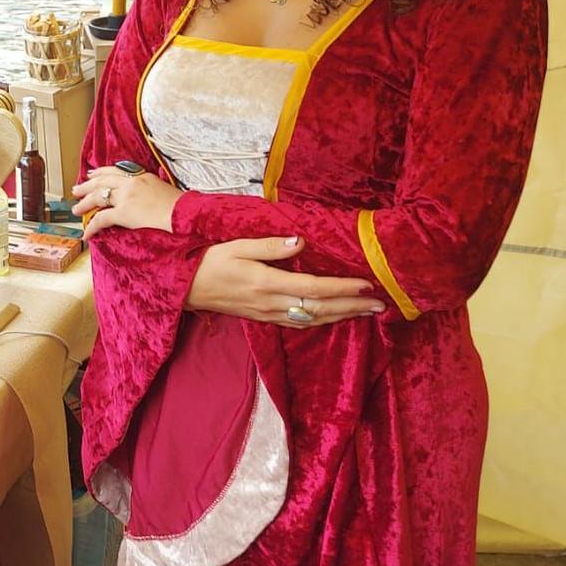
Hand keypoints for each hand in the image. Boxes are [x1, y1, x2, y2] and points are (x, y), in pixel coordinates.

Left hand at [76, 165, 181, 236]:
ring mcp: (126, 197)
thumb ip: (150, 187)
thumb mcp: (164, 189)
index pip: (115, 170)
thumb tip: (146, 193)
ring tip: (76, 210)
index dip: (100, 172)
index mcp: (141, 176)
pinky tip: (86, 233)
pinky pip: (101, 219)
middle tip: (76, 190)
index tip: (91, 174)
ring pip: (97, 197)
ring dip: (84, 204)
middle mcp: (131, 183)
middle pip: (102, 181)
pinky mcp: (124, 212)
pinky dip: (91, 226)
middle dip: (86, 186)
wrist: (185, 215)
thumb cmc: (180, 207)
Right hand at [185, 237, 385, 326]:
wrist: (185, 287)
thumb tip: (301, 242)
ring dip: (343, 317)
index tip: (368, 284)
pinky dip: (323, 321)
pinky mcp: (264, 319)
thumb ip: (270, 246)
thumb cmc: (209, 261)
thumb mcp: (237, 246)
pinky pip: (300, 323)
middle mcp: (271, 303)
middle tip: (381, 304)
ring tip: (367, 312)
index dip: (343, 288)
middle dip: (353, 307)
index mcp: (267, 283)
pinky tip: (335, 317)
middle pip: (321, 309)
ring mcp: (268, 314)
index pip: (314, 288)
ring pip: (313, 320)